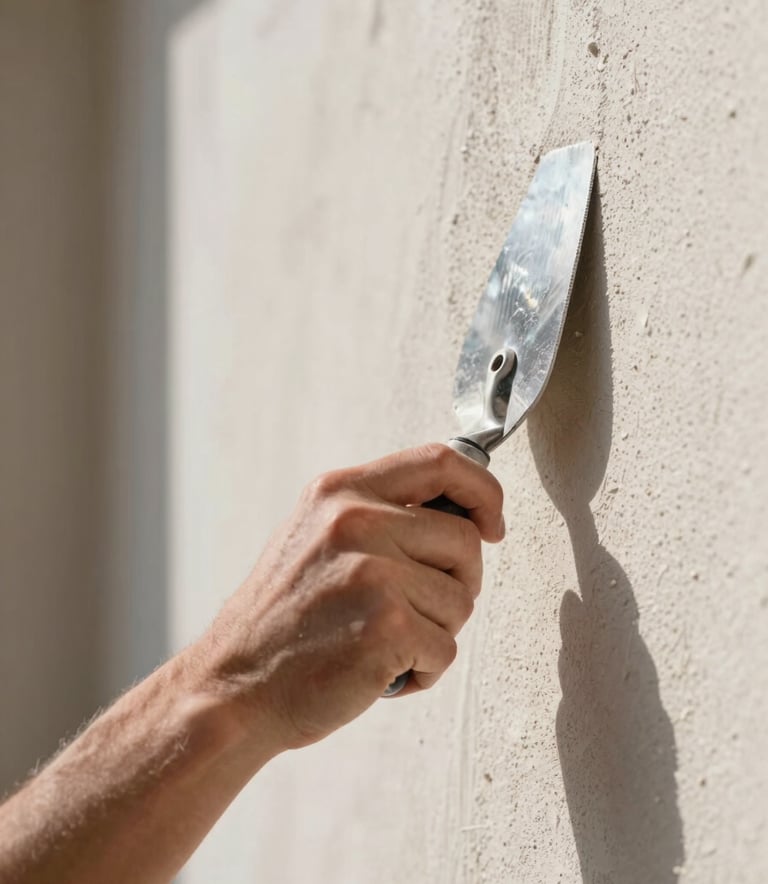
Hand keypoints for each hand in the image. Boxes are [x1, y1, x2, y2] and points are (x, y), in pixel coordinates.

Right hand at [194, 443, 504, 752]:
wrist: (232, 687)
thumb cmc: (283, 619)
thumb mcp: (317, 536)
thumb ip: (380, 514)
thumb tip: (462, 512)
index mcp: (341, 490)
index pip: (442, 462)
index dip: (483, 491)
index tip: (491, 524)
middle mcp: (355, 521)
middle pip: (465, 539)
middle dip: (458, 581)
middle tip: (416, 610)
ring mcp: (371, 572)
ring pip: (462, 599)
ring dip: (436, 630)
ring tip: (384, 641)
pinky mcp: (386, 626)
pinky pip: (446, 648)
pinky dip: (425, 669)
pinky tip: (382, 671)